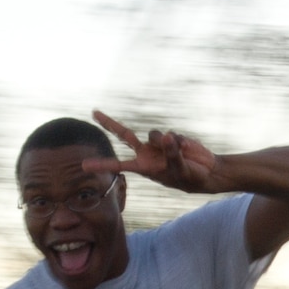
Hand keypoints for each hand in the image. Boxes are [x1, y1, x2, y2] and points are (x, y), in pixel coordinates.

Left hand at [83, 110, 223, 193]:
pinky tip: (185, 148)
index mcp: (142, 167)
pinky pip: (171, 134)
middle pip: (124, 134)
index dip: (101, 164)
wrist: (204, 171)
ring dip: (165, 142)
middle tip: (94, 112)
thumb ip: (171, 153)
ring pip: (154, 134)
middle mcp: (146, 153)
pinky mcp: (169, 137)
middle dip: (109, 123)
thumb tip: (167, 136)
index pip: (118, 165)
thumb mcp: (179, 168)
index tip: (84, 165)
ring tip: (178, 151)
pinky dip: (179, 141)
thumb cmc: (188, 176)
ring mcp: (156, 144)